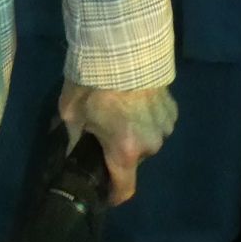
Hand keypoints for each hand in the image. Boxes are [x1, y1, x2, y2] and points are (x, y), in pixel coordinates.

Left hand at [58, 79, 177, 205]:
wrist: (121, 45)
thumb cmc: (92, 82)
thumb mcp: (71, 112)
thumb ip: (71, 138)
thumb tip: (67, 153)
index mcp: (125, 152)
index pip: (124, 189)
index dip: (112, 196)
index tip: (103, 194)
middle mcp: (151, 145)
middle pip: (133, 159)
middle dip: (119, 151)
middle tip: (102, 132)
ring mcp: (165, 126)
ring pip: (147, 139)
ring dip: (134, 133)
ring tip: (118, 111)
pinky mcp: (173, 107)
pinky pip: (157, 122)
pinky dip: (146, 117)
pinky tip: (133, 100)